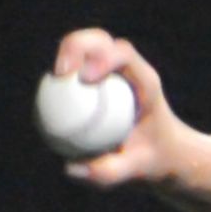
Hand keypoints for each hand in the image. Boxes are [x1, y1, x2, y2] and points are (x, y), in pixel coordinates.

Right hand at [46, 29, 192, 189]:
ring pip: (85, 46)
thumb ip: (109, 172)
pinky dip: (62, 75)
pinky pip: (76, 68)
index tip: (83, 79)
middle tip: (60, 73)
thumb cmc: (152, 160)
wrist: (162, 152)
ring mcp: (112, 70)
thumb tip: (70, 168)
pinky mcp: (99, 78)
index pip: (124, 55)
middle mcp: (129, 69)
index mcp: (145, 81)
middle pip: (100, 40)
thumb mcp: (136, 171)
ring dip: (65, 53)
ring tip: (53, 78)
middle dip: (76, 45)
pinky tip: (48, 95)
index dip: (102, 58)